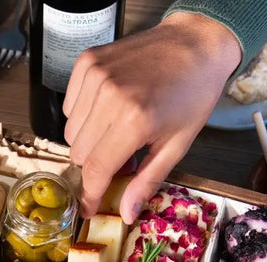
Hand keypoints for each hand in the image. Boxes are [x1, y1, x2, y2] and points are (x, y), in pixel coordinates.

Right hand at [63, 13, 241, 223]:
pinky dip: (84, 114)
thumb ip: (147, 180)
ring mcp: (95, 76)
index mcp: (134, 121)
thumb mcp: (178, 144)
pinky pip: (70, 105)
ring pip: (71, 131)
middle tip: (122, 156)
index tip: (87, 207)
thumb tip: (126, 213)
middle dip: (97, 163)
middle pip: (79, 153)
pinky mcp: (87, 62)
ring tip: (117, 130)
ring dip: (90, 139)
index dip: (89, 193)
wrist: (196, 43)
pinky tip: (109, 108)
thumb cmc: (193, 94)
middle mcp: (109, 96)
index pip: (95, 169)